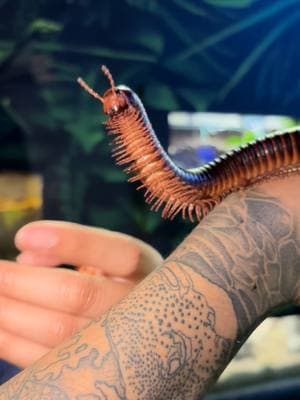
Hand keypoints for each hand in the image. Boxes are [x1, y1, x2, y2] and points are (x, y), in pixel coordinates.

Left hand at [0, 221, 162, 367]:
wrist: (142, 324)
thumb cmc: (117, 280)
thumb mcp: (111, 257)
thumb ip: (77, 248)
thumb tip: (25, 256)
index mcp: (147, 271)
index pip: (119, 254)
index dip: (71, 242)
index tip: (22, 236)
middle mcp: (140, 307)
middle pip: (79, 295)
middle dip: (24, 282)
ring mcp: (120, 344)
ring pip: (60, 333)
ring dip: (12, 313)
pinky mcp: (95, 373)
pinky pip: (48, 362)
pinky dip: (13, 343)